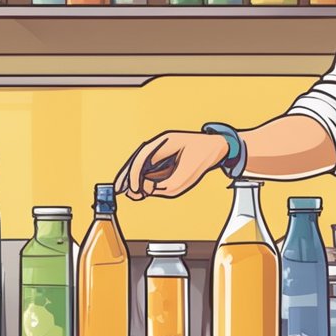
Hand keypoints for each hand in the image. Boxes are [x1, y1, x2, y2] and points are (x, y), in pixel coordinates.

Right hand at [114, 131, 229, 200]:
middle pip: (136, 161)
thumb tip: (154, 190)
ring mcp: (159, 154)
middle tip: (121, 191)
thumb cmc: (203, 154)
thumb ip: (172, 183)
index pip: (143, 157)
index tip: (135, 189)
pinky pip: (150, 173)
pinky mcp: (162, 162)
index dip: (135, 174)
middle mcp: (158, 146)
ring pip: (142, 169)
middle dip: (128, 177)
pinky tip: (141, 191)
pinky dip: (145, 182)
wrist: (214, 146)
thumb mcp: (191, 171)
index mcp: (164, 142)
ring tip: (135, 194)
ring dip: (138, 180)